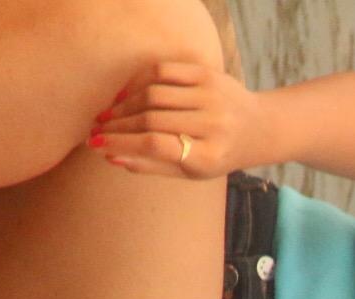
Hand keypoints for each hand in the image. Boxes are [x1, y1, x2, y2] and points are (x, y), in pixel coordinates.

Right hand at [92, 60, 265, 179]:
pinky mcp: (209, 74)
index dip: (121, 143)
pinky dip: (139, 80)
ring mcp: (212, 97)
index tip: (97, 144)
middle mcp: (212, 125)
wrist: (258, 128)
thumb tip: (111, 155)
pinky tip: (126, 93)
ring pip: (153, 94)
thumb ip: (152, 166)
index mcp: (209, 155)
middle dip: (118, 125)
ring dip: (124, 104)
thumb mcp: (190, 172)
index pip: (156, 146)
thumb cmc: (218, 155)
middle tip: (96, 128)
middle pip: (151, 120)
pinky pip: (164, 71)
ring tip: (109, 114)